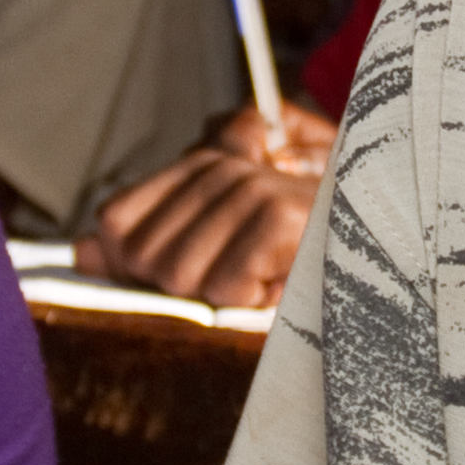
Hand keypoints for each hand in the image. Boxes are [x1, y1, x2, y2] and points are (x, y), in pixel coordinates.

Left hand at [77, 102, 334, 309]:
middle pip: (144, 257)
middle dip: (182, 286)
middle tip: (234, 276)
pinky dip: (251, 300)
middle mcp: (220, 167)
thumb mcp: (219, 243)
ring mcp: (250, 189)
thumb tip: (79, 252)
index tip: (180, 273)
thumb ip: (144, 243)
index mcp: (201, 163)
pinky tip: (280, 282)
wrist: (384, 236)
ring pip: (182, 277)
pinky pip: (225, 288)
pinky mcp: (278, 218)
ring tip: (261, 277)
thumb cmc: (300, 250)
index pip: (116, 221)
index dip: (132, 263)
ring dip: (223, 296)